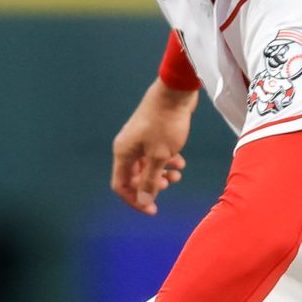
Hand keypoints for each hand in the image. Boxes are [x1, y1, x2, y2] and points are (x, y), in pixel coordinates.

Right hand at [111, 80, 196, 214]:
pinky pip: (155, 153)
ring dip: (162, 173)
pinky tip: (181, 161)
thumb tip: (143, 201)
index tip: (152, 208)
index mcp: (123, 153)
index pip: (121, 185)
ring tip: (178, 173)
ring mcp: (139, 139)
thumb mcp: (160, 156)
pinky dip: (167, 160)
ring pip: (147, 165)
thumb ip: (150, 180)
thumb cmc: (165, 124)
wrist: (175, 92)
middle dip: (152, 184)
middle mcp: (127, 147)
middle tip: (170, 184)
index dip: (135, 200)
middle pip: (134, 176)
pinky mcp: (151, 133)